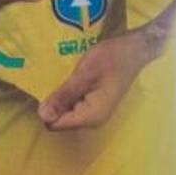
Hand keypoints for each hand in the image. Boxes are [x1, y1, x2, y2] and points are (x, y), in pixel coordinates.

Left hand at [38, 25, 158, 129]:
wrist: (133, 50)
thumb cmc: (110, 59)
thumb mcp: (83, 75)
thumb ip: (63, 96)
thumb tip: (42, 116)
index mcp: (91, 117)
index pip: (55, 124)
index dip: (45, 109)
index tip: (45, 89)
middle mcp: (93, 120)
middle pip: (59, 119)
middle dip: (52, 103)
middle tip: (54, 80)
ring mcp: (94, 113)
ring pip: (64, 111)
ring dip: (59, 96)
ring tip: (61, 77)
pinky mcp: (94, 104)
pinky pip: (72, 104)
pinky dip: (67, 93)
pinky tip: (69, 79)